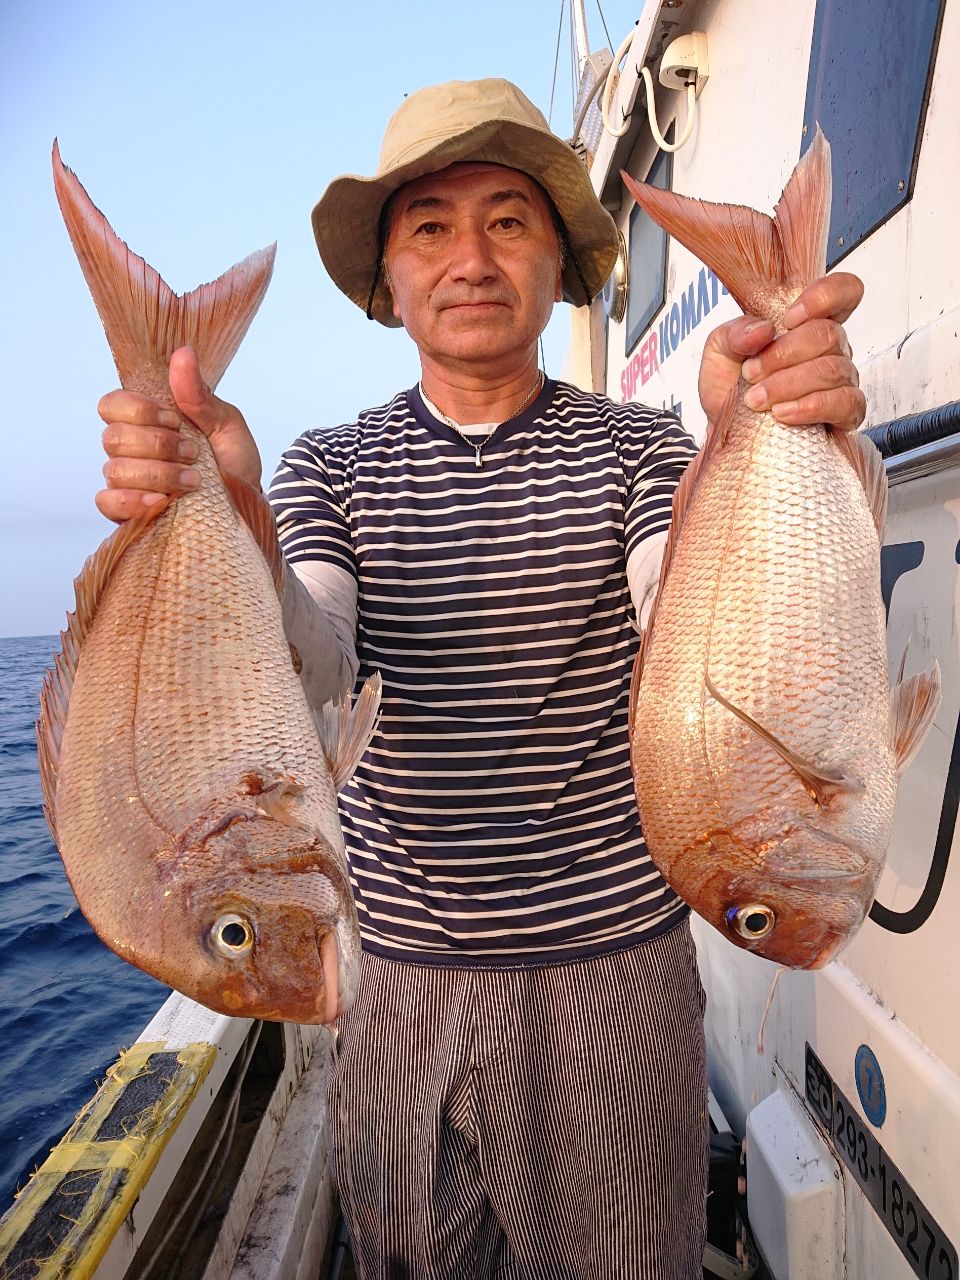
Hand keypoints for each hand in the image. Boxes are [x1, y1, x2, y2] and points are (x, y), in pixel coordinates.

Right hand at [97, 346, 261, 522]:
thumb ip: (199, 395)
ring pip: (115, 470)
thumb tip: (183, 354)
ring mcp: (127, 482)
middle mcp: (130, 450)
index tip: (175, 420)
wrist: (248, 505)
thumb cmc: (234, 463)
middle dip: (157, 445)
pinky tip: (162, 502)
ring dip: (158, 474)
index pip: (111, 405)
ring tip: (194, 480)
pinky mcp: (128, 512)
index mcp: (146, 422)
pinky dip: (133, 501)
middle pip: (113, 438)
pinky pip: (108, 503)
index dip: (138, 411)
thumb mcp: (225, 424)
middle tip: (193, 453)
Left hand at [698, 272, 865, 431]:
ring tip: (756, 400)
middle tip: (750, 374)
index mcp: (807, 324)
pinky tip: (782, 413)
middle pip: (828, 334)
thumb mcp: (719, 352)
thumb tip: (764, 329)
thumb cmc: (730, 388)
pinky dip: (810, 407)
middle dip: (783, 354)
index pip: (842, 292)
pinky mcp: (846, 413)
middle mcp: (831, 349)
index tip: (789, 319)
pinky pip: (846, 403)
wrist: (727, 431)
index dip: (824, 297)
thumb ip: (734, 333)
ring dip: (788, 384)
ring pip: (832, 370)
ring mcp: (842, 380)